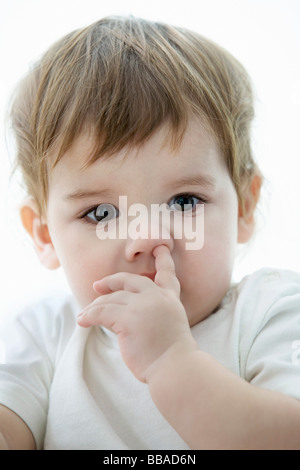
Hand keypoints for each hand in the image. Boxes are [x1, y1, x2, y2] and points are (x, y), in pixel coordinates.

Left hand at [77, 245, 196, 381]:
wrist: (176, 367)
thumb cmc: (173, 355)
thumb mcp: (169, 325)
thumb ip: (154, 313)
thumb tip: (127, 314)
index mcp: (170, 299)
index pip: (167, 274)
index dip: (163, 259)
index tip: (160, 247)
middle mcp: (157, 297)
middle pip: (129, 280)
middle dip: (111, 281)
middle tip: (97, 286)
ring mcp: (142, 306)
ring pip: (111, 299)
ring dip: (94, 306)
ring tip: (84, 315)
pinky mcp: (128, 318)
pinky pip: (101, 313)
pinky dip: (88, 316)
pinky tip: (82, 321)